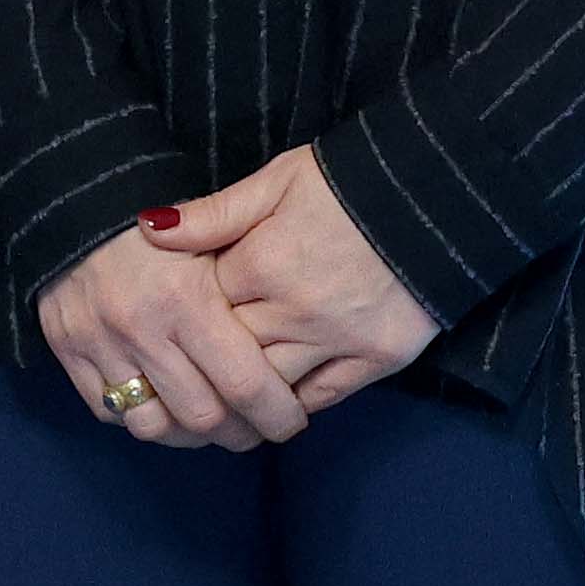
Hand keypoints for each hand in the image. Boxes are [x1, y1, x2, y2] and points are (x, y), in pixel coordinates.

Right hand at [34, 213, 309, 448]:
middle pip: (202, 417)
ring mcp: (99, 343)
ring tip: (212, 424)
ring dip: (190, 435)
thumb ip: (250, 283)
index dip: (277, 414)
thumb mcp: (214, 233)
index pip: (244, 384)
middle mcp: (141, 328)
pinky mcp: (68, 351)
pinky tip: (163, 403)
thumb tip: (293, 339)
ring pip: (153, 425)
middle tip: (258, 427)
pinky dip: (140, 416)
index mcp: (186, 298)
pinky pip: (109, 411)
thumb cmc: (159, 219)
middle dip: (240, 433)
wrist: (75, 197)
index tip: (292, 420)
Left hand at [178, 148, 430, 416]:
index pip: (205, 308)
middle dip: (210, 360)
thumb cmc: (346, 180)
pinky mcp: (378, 358)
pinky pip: (324, 397)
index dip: (190, 314)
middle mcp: (296, 310)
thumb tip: (147, 230)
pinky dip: (295, 403)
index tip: (179, 318)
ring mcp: (339, 339)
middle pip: (232, 354)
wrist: (437, 191)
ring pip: (272, 385)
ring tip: (225, 396)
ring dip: (246, 392)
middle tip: (192, 367)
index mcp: (263, 264)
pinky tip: (275, 405)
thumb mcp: (276, 181)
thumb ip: (213, 214)